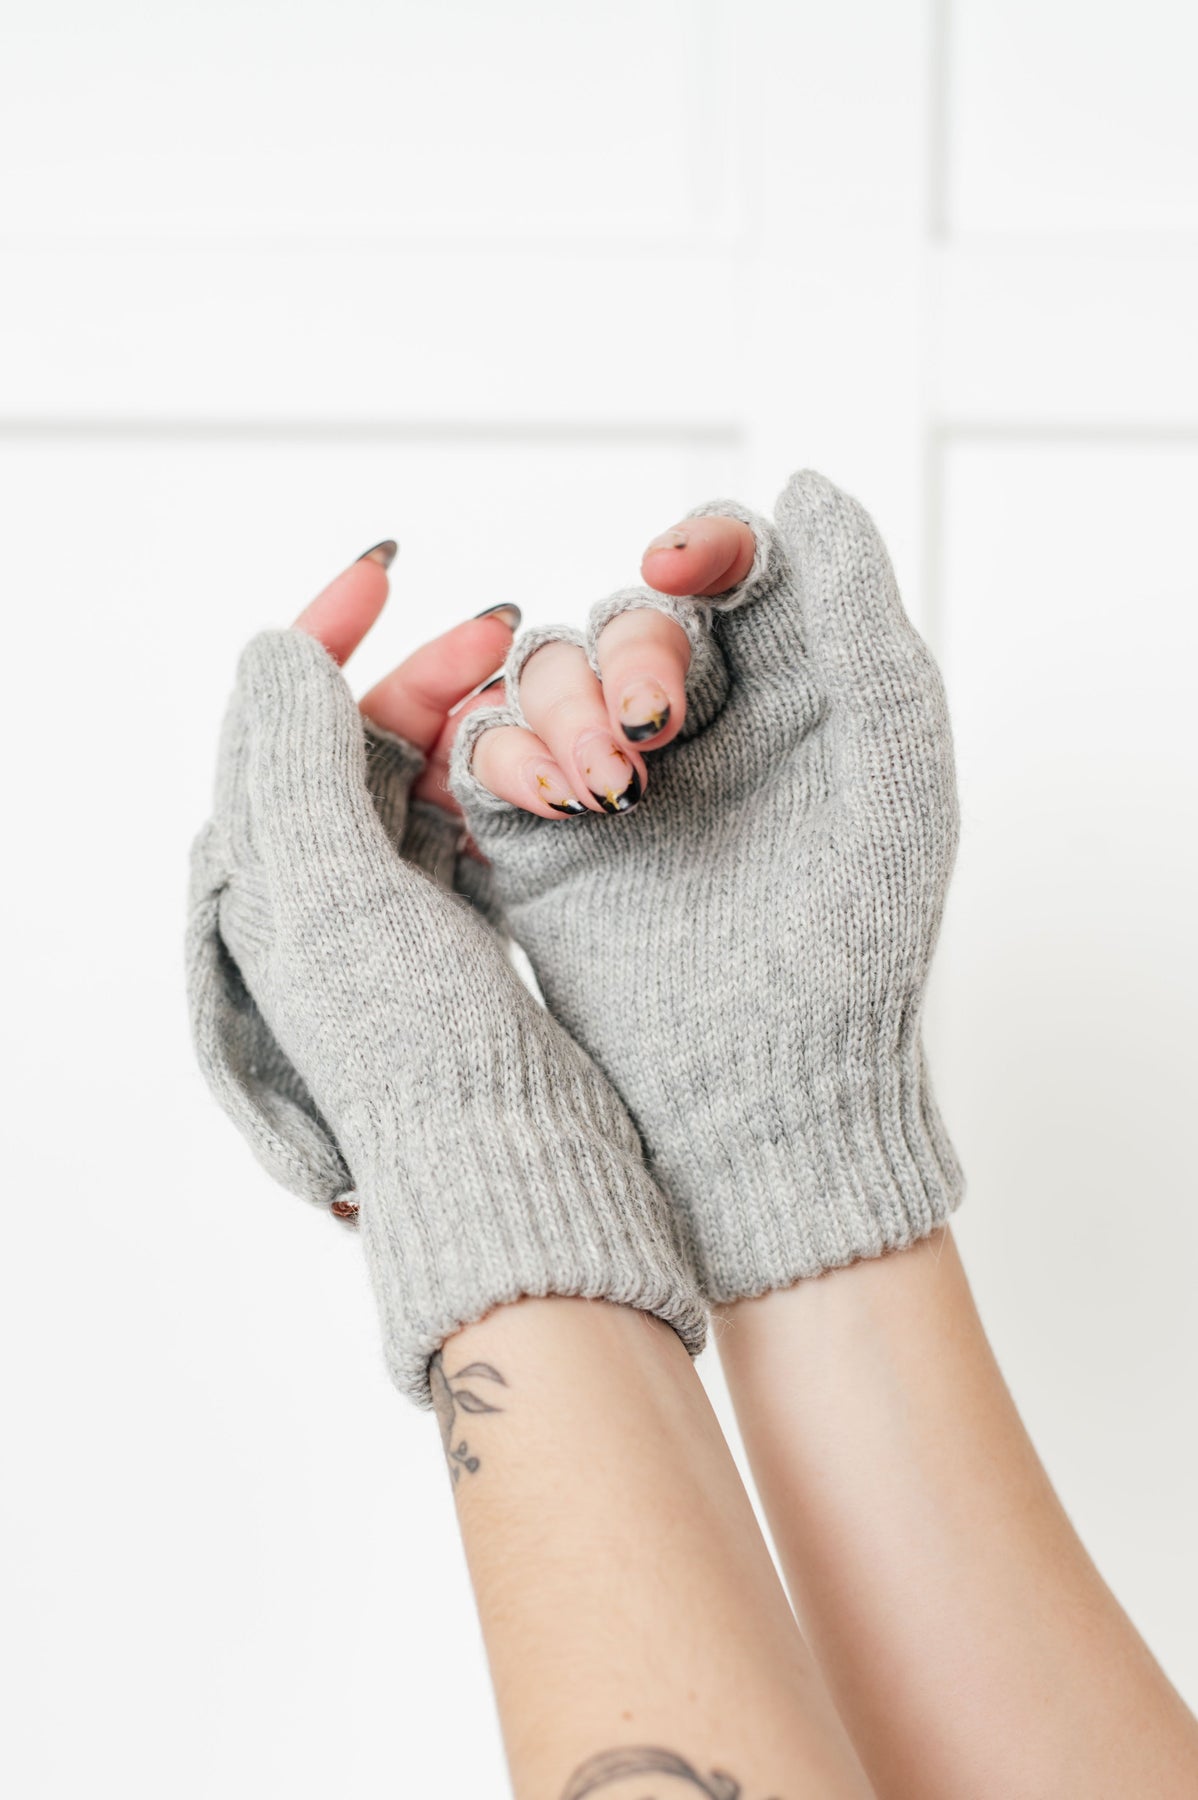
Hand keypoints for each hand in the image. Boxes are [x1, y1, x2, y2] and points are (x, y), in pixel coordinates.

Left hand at [185, 541, 703, 1399]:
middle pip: (349, 735)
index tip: (386, 571)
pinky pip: (460, 822)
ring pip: (413, 773)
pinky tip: (541, 761)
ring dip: (467, 719)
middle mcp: (306, 887)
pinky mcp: (445, 933)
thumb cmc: (414, 1046)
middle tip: (500, 629)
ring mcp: (379, 910)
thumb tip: (279, 648)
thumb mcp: (338, 896)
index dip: (321, 630)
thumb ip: (301, 768)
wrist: (501, 1159)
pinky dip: (496, 779)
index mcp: (258, 873)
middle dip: (420, 670)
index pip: (272, 716)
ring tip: (536, 689)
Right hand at [447, 470, 963, 1301]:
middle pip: (623, 618)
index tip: (683, 566)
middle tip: (651, 737)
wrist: (768, 1082)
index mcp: (785, 689)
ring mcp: (606, 779)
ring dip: (559, 708)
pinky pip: (482, 753)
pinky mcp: (533, 840)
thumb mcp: (891, 761)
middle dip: (628, 659)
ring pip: (541, 672)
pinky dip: (498, 756)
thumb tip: (803, 485)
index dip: (699, 543)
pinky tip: (551, 807)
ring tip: (606, 796)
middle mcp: (692, 723)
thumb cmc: (857, 936)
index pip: (725, 568)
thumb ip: (857, 611)